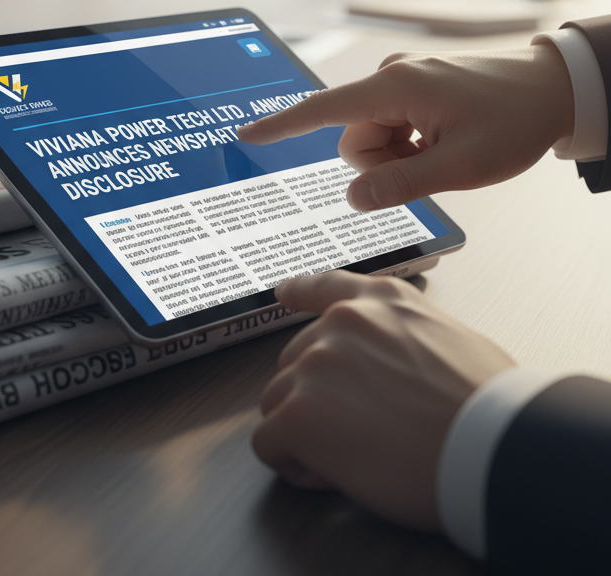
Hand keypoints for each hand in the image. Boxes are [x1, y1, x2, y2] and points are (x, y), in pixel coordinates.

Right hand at [238, 43, 572, 209]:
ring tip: (443, 151)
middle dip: (381, 162)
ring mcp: (403, 79)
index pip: (322, 110)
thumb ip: (401, 184)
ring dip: (398, 154)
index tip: (246, 134)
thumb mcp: (461, 166)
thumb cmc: (516, 120)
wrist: (556, 88)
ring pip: (371, 136)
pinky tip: (444, 141)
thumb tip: (353, 197)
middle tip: (431, 162)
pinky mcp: (414, 86)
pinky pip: (390, 125)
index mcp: (395, 87)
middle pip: (352, 137)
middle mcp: (391, 76)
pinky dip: (409, 143)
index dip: (281, 126)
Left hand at [252, 270, 514, 529]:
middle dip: (316, 397)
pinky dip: (290, 462)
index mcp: (380, 302)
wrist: (493, 447)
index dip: (300, 292)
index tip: (283, 293)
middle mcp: (340, 324)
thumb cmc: (490, 408)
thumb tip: (398, 361)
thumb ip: (407, 336)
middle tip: (361, 431)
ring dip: (303, 432)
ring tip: (355, 456)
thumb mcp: (453, 337)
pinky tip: (329, 474)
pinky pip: (269, 442)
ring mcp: (315, 365)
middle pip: (296, 361)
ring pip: (277, 402)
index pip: (325, 287)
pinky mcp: (300, 414)